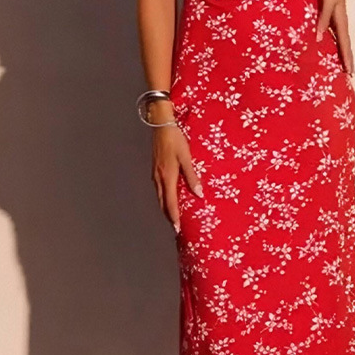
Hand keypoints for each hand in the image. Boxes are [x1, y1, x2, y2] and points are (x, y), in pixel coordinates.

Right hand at [148, 99, 202, 233]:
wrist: (160, 125)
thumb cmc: (175, 139)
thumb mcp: (186, 157)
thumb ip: (192, 176)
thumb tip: (199, 194)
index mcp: (167, 177)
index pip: (170, 203)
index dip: (174, 217)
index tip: (177, 229)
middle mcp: (159, 178)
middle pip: (163, 203)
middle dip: (169, 216)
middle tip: (176, 228)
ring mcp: (155, 174)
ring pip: (160, 197)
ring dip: (166, 208)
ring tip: (173, 217)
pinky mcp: (155, 169)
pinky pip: (159, 189)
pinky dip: (164, 198)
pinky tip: (169, 198)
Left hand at [315, 0, 354, 74]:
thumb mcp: (326, 2)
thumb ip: (323, 19)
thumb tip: (320, 37)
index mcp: (340, 22)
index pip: (344, 44)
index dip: (346, 58)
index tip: (350, 72)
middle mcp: (340, 23)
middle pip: (345, 45)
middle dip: (348, 60)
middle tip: (350, 75)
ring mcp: (336, 20)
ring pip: (341, 41)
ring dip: (342, 53)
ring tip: (344, 65)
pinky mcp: (332, 15)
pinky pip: (334, 33)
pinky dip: (334, 42)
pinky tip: (330, 46)